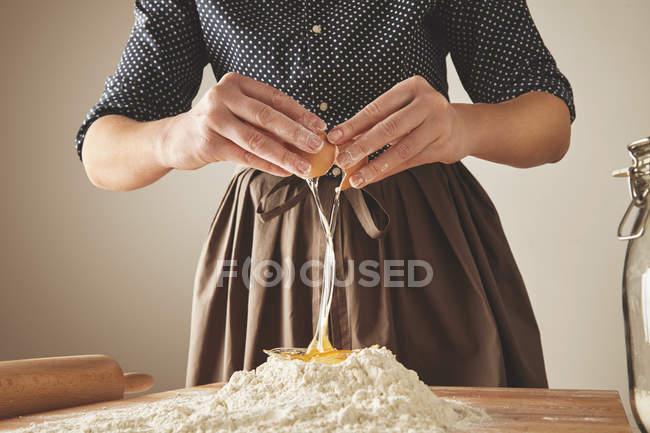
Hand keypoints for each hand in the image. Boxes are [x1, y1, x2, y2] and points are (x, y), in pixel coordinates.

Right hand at [159, 72, 326, 176]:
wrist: (176, 138)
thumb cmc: (215, 124)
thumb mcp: (239, 112)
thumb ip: (266, 119)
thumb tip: (305, 135)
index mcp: (236, 83)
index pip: (275, 98)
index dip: (300, 113)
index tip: (320, 127)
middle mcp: (223, 96)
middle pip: (268, 117)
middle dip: (296, 133)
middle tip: (317, 146)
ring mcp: (214, 119)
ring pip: (257, 140)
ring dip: (285, 154)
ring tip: (304, 166)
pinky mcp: (208, 142)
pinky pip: (245, 156)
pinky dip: (268, 165)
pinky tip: (285, 171)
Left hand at [327, 75, 470, 187]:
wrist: (462, 127)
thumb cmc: (423, 117)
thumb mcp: (401, 111)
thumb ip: (376, 124)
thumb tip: (343, 142)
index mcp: (412, 87)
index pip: (377, 108)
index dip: (353, 125)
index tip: (334, 138)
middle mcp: (428, 102)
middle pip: (388, 128)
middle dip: (362, 147)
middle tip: (341, 161)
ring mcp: (438, 124)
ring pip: (400, 150)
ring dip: (374, 166)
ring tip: (355, 178)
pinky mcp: (443, 146)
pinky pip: (409, 162)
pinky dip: (387, 172)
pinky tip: (372, 178)